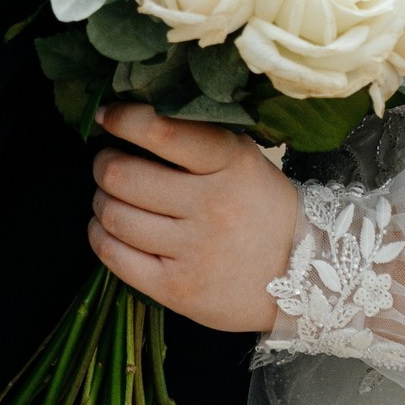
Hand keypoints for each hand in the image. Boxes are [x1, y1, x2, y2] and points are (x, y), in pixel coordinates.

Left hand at [91, 102, 300, 330]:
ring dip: (101, 201)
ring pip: (115, 216)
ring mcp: (194, 250)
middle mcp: (212, 206)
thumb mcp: (247, 164)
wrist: (304, 279)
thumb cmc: (263, 211)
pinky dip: (100, 237)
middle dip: (104, 165)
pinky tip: (108, 229)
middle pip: (124, 176)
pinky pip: (115, 257)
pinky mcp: (177, 289)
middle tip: (107, 163)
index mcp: (231, 165)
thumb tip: (138, 116)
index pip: (165, 132)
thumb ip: (201, 140)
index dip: (124, 119)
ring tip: (109, 197)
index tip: (106, 115)